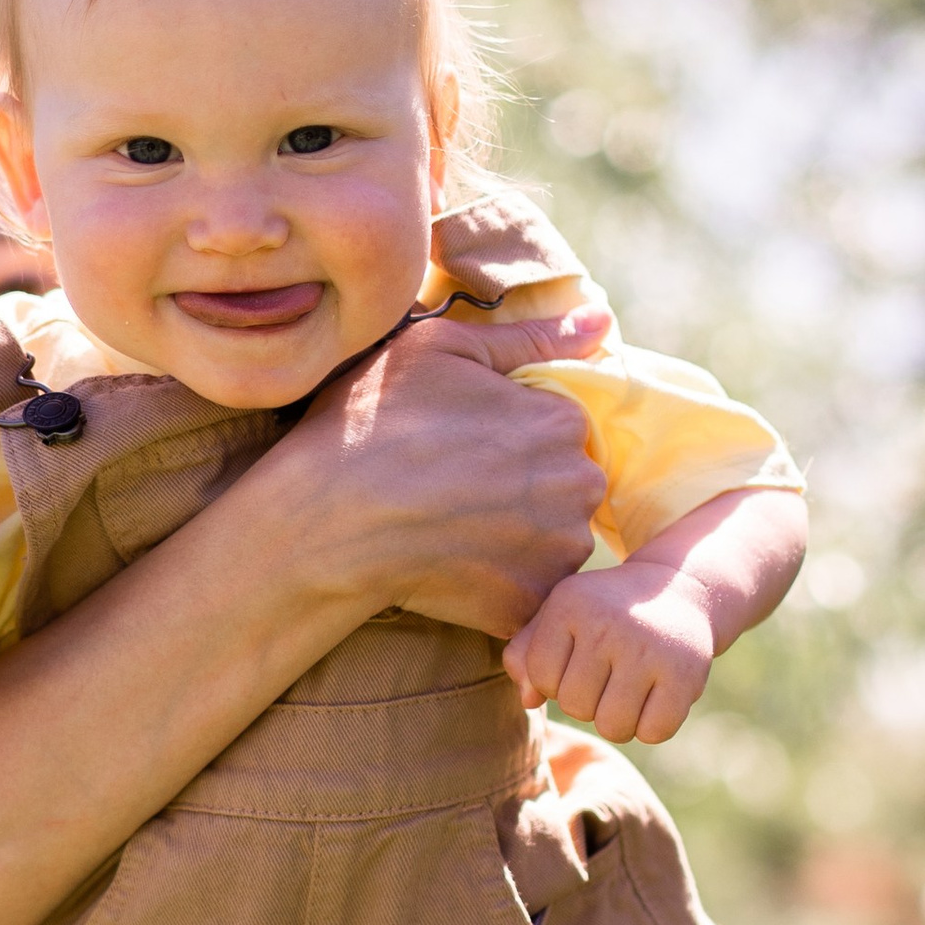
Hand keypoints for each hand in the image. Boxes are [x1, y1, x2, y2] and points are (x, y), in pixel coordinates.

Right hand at [279, 305, 610, 642]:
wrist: (323, 521)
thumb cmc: (373, 421)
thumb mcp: (443, 349)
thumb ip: (531, 336)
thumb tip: (601, 319)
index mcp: (562, 420)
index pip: (559, 427)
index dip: (510, 433)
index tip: (462, 443)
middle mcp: (578, 486)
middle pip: (563, 485)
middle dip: (521, 487)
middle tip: (452, 489)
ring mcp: (557, 552)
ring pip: (552, 542)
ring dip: (516, 539)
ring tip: (449, 531)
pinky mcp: (529, 605)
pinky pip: (529, 593)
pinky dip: (501, 586)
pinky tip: (452, 569)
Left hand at [504, 552, 715, 743]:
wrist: (680, 590)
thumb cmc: (606, 611)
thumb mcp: (561, 615)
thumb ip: (527, 652)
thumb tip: (528, 701)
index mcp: (570, 604)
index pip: (541, 677)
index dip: (556, 680)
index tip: (577, 662)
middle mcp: (609, 623)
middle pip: (576, 706)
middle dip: (588, 703)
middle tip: (607, 678)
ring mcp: (649, 648)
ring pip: (613, 726)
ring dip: (618, 721)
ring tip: (628, 692)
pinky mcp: (685, 673)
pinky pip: (653, 732)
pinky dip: (651, 727)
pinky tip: (655, 699)